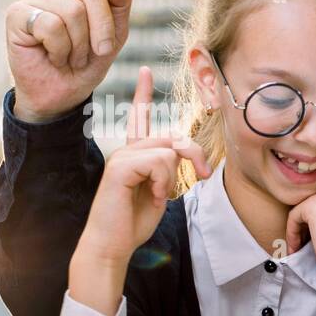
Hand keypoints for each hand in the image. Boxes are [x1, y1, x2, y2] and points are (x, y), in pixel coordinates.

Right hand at [5, 0, 132, 122]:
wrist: (64, 92)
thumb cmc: (90, 61)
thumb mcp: (116, 34)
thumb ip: (120, 3)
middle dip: (103, 27)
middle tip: (96, 50)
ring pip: (74, 12)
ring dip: (82, 44)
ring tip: (71, 54)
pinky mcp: (19, 14)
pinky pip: (53, 26)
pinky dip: (62, 49)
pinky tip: (52, 54)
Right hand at [68, 67, 210, 315]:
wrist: (112, 244)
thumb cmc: (134, 221)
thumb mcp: (161, 190)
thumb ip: (169, 168)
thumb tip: (181, 152)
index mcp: (135, 155)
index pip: (140, 118)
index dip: (143, 94)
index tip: (147, 71)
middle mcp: (126, 150)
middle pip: (173, 136)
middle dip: (195, 156)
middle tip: (202, 177)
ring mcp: (121, 157)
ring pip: (167, 150)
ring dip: (173, 177)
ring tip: (161, 195)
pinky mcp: (120, 168)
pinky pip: (158, 162)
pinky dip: (164, 181)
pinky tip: (155, 196)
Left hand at [284, 180, 315, 281]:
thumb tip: (315, 217)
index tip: (312, 231)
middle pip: (313, 198)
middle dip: (305, 218)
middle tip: (303, 238)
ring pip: (302, 207)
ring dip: (297, 227)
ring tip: (299, 246)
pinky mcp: (315, 204)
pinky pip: (294, 216)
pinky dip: (292, 234)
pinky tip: (298, 248)